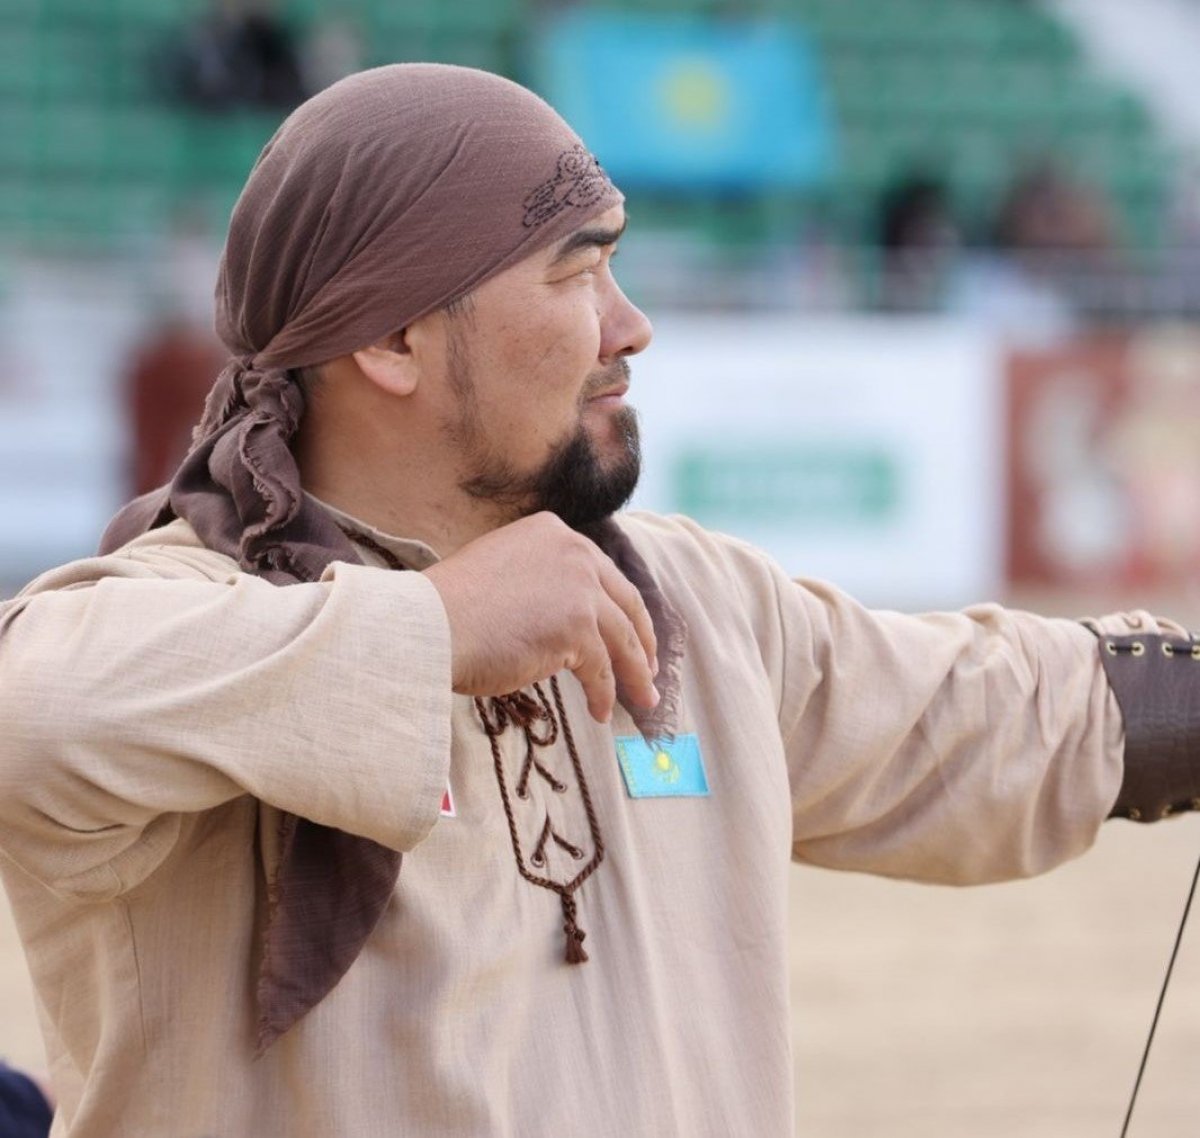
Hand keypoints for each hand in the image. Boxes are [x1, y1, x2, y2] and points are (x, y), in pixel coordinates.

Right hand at [422, 513, 658, 722]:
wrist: (429, 624)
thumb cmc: (448, 606)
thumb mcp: (500, 569)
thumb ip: (536, 579)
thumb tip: (558, 614)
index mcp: (553, 532)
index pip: (602, 572)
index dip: (620, 606)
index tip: (630, 629)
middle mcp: (574, 552)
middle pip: (625, 602)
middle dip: (643, 640)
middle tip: (650, 668)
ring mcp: (580, 590)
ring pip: (623, 640)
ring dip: (636, 675)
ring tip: (642, 700)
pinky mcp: (578, 630)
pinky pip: (602, 670)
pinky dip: (605, 694)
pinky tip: (599, 712)